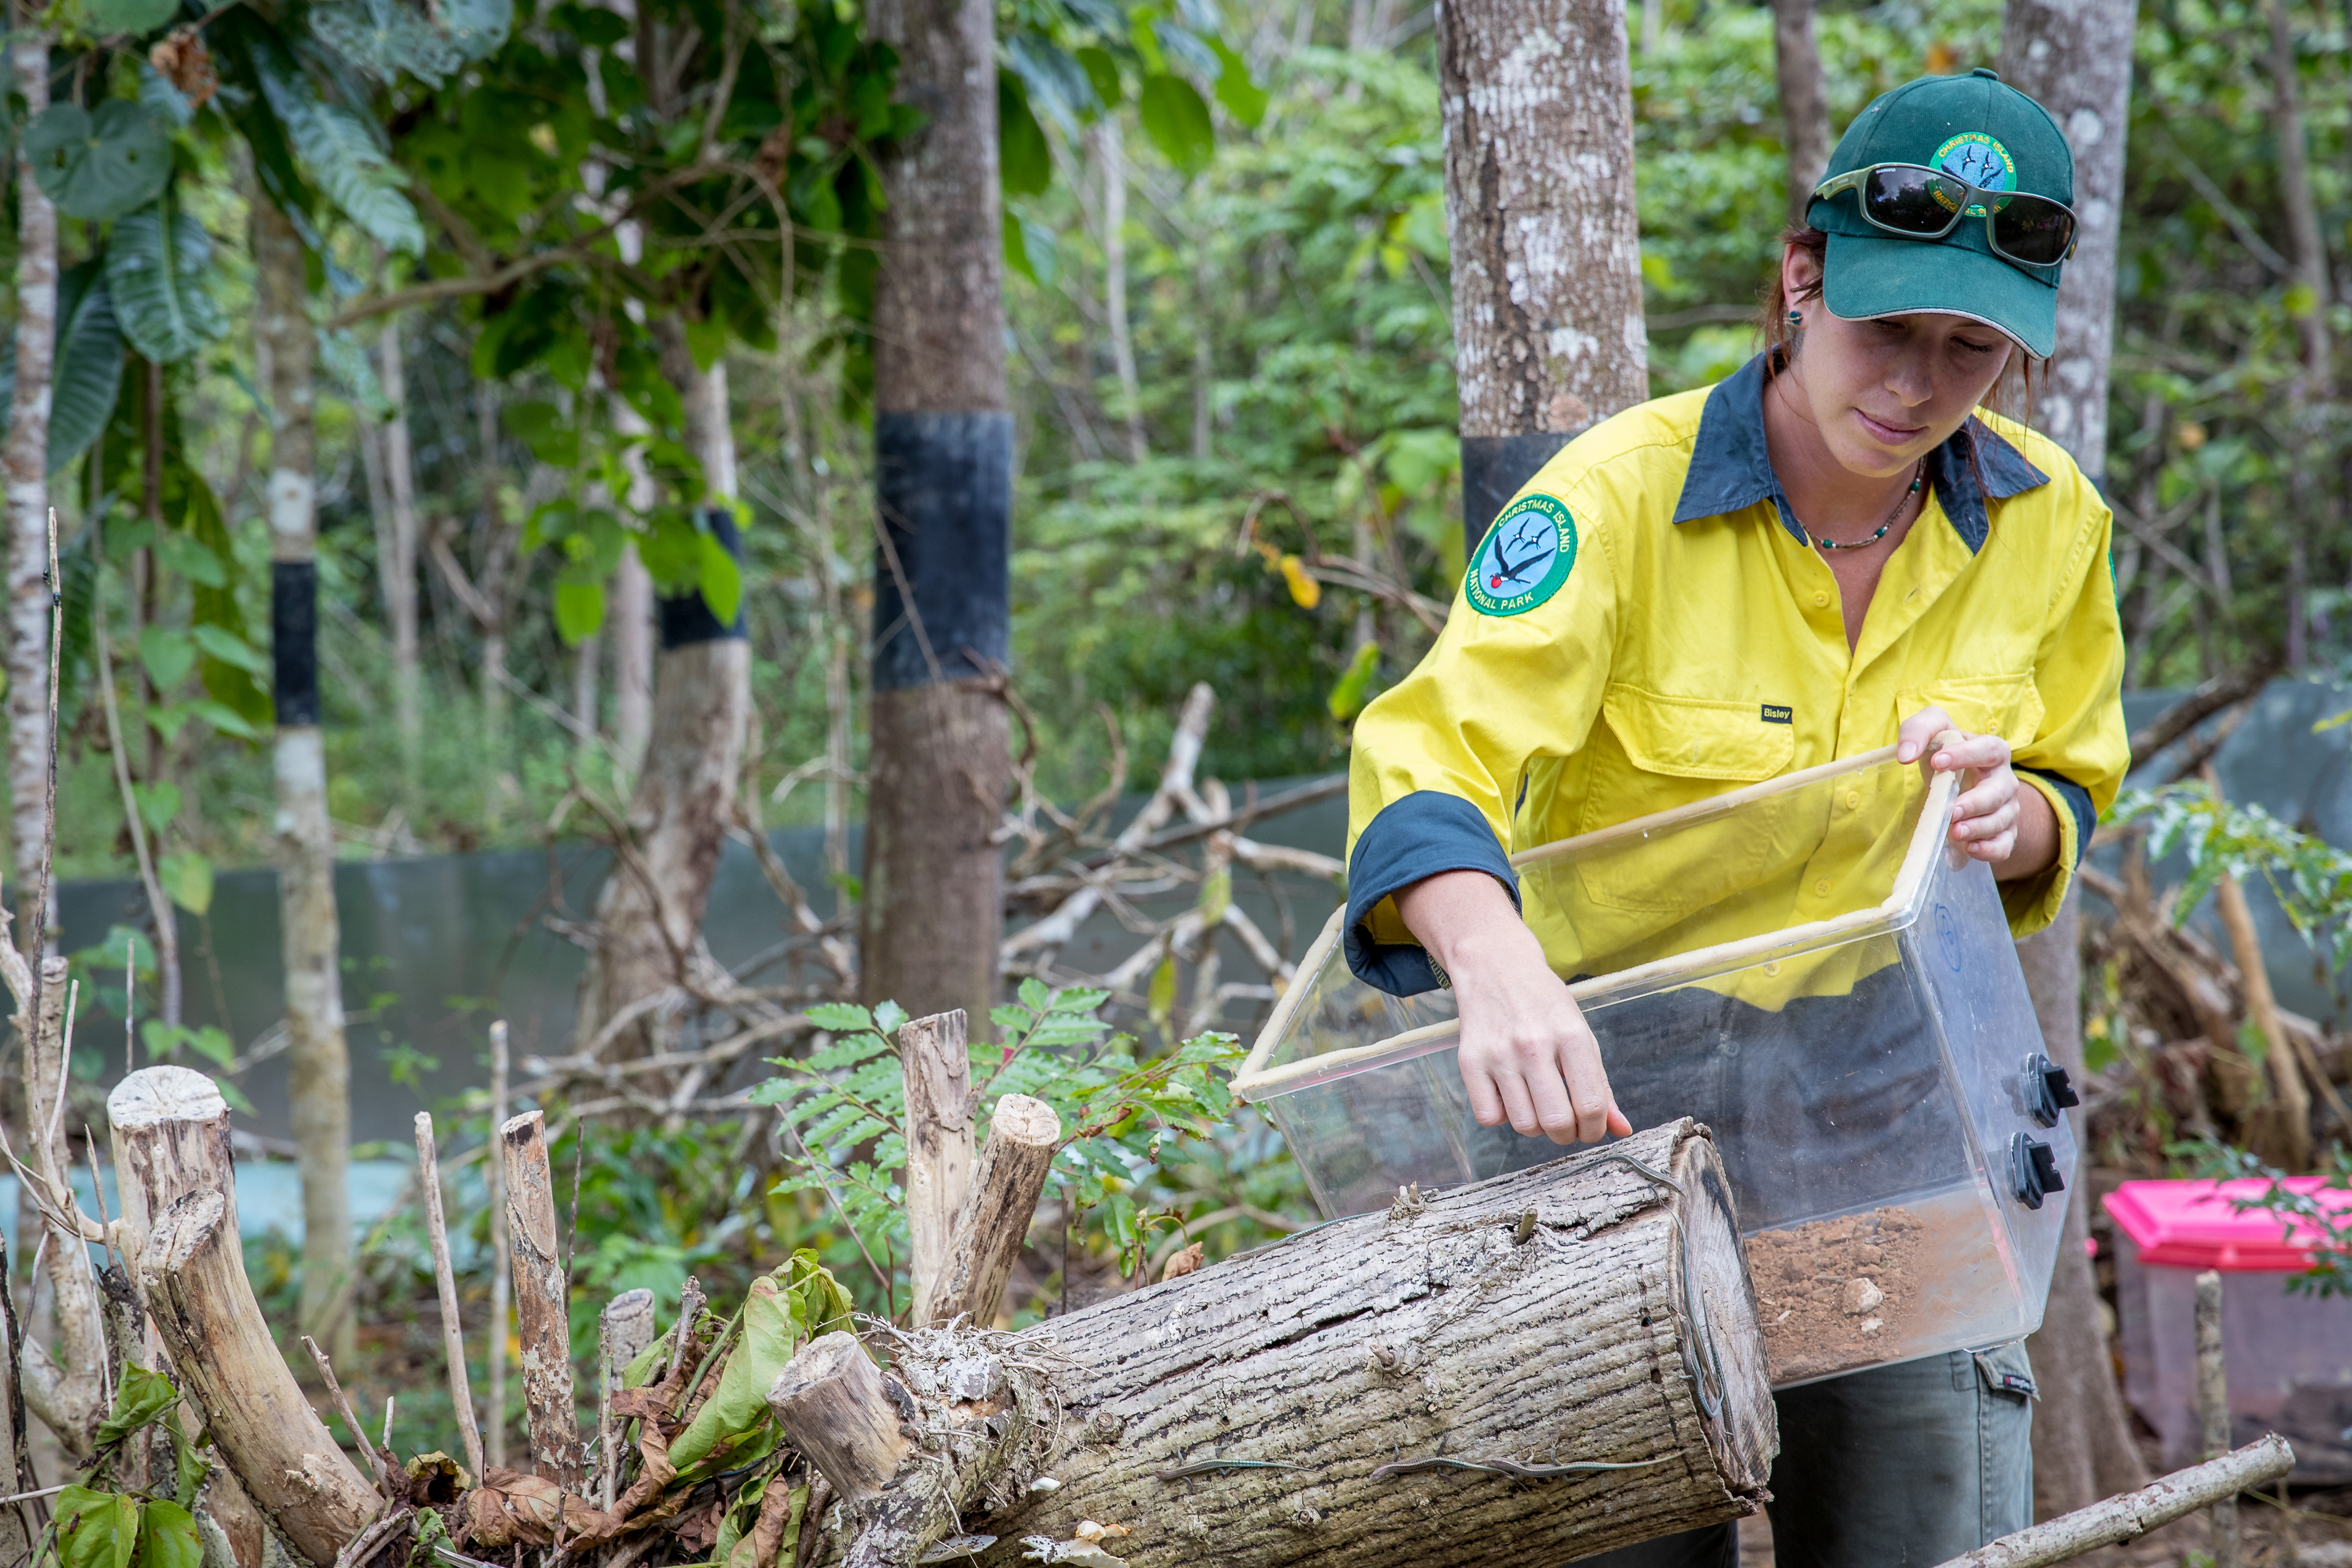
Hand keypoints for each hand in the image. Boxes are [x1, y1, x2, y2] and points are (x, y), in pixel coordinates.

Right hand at [1393, 870, 1632, 1144]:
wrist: (1494, 967)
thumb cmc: (1543, 1003)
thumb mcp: (1580, 1033)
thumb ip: (1600, 1084)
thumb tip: (1620, 1129)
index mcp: (1570, 1035)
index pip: (1590, 1104)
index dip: (1594, 1129)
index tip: (1589, 1129)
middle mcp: (1533, 1044)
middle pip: (1556, 1122)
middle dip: (1566, 1134)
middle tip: (1564, 1124)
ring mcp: (1498, 1053)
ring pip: (1523, 1125)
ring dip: (1535, 1127)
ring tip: (1536, 1105)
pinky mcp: (1469, 1060)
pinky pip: (1488, 1116)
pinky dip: (1502, 1116)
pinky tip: (1509, 1095)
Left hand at [1895, 706, 2056, 879]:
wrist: (1959, 783)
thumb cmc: (1946, 754)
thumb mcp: (1933, 731)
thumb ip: (1919, 731)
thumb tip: (1905, 754)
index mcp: (1992, 752)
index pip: (1988, 750)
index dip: (1966, 756)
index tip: (1938, 762)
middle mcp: (2004, 781)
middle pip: (1997, 792)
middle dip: (1975, 802)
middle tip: (1951, 810)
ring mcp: (2006, 809)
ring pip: (2001, 820)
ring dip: (1978, 828)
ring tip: (1954, 833)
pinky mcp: (2003, 834)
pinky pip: (2003, 845)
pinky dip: (1989, 850)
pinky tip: (1969, 849)